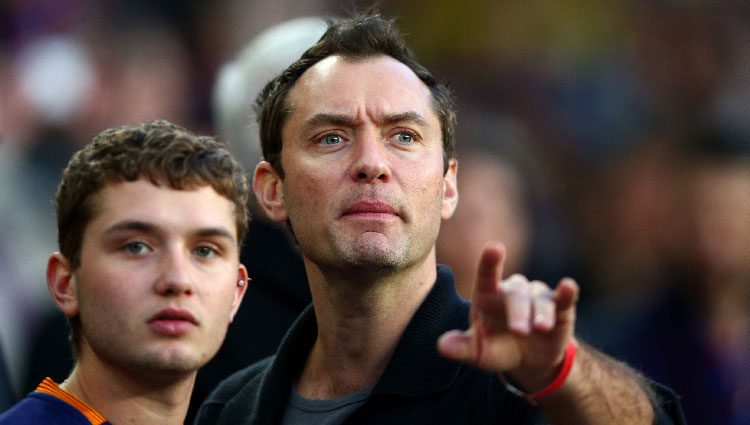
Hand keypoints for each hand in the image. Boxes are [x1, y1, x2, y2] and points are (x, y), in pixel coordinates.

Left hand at [437, 242, 578, 390]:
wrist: (530, 361)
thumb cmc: (498, 349)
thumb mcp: (478, 353)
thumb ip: (461, 348)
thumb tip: (440, 346)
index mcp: (488, 296)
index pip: (486, 275)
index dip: (490, 262)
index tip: (494, 248)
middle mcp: (512, 291)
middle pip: (516, 294)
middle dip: (518, 312)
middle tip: (519, 331)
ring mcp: (537, 297)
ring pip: (539, 299)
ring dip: (540, 313)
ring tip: (540, 328)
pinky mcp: (559, 307)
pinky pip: (563, 297)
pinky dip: (567, 292)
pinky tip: (569, 286)